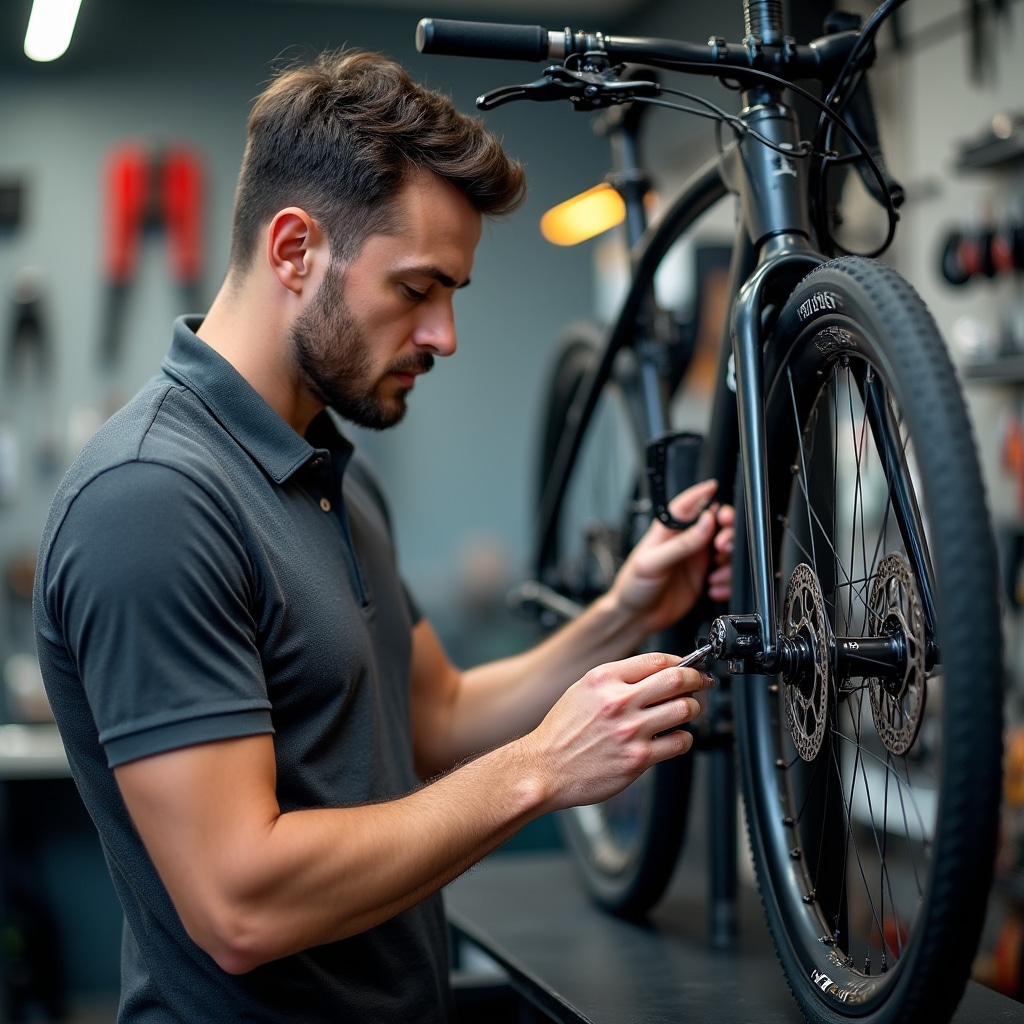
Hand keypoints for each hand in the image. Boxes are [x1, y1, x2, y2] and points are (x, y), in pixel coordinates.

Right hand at [523, 651, 712, 810]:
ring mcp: (630, 730)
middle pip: (676, 679)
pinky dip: (684, 738)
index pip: (656, 660)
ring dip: (693, 708)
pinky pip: (679, 742)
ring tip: (688, 710)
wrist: (543, 769)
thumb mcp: (582, 690)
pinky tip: (675, 738)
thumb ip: (616, 679)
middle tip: (701, 683)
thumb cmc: (561, 733)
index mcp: (603, 679)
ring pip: (684, 709)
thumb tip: (654, 672)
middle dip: (697, 679)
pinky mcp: (638, 758)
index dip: (680, 661)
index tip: (687, 665)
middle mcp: (618, 701)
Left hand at [608, 479, 734, 634]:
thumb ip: (681, 544)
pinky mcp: (703, 576)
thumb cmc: (633, 586)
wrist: (635, 618)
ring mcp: (696, 558)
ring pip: (727, 548)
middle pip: (717, 523)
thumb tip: (706, 522)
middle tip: (723, 546)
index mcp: (668, 530)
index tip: (716, 488)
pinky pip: (726, 572)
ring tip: (715, 576)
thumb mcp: (652, 563)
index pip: (689, 504)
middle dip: (727, 532)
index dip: (703, 493)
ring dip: (729, 561)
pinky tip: (714, 588)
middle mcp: (685, 540)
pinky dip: (726, 580)